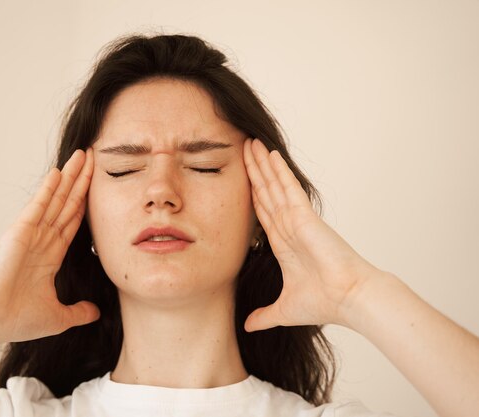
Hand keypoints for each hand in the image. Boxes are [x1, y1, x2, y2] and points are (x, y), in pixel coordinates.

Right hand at [0, 149, 99, 342]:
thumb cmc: (16, 319)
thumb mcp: (58, 317)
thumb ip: (78, 312)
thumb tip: (96, 312)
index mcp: (51, 255)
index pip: (73, 221)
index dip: (86, 202)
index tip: (100, 186)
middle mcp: (43, 239)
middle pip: (68, 203)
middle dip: (82, 181)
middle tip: (95, 158)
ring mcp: (32, 233)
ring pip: (57, 199)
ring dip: (71, 177)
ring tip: (84, 155)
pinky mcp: (20, 232)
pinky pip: (38, 206)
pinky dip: (49, 189)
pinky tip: (60, 172)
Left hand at [242, 139, 379, 330]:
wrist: (349, 300)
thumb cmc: (325, 303)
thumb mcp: (284, 310)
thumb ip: (265, 315)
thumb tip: (248, 326)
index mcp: (283, 244)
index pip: (262, 212)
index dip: (251, 194)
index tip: (240, 178)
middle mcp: (289, 227)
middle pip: (265, 192)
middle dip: (253, 172)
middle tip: (242, 148)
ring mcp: (297, 220)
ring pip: (274, 186)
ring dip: (261, 165)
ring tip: (250, 143)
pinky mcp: (305, 217)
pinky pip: (288, 189)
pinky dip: (278, 171)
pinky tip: (269, 155)